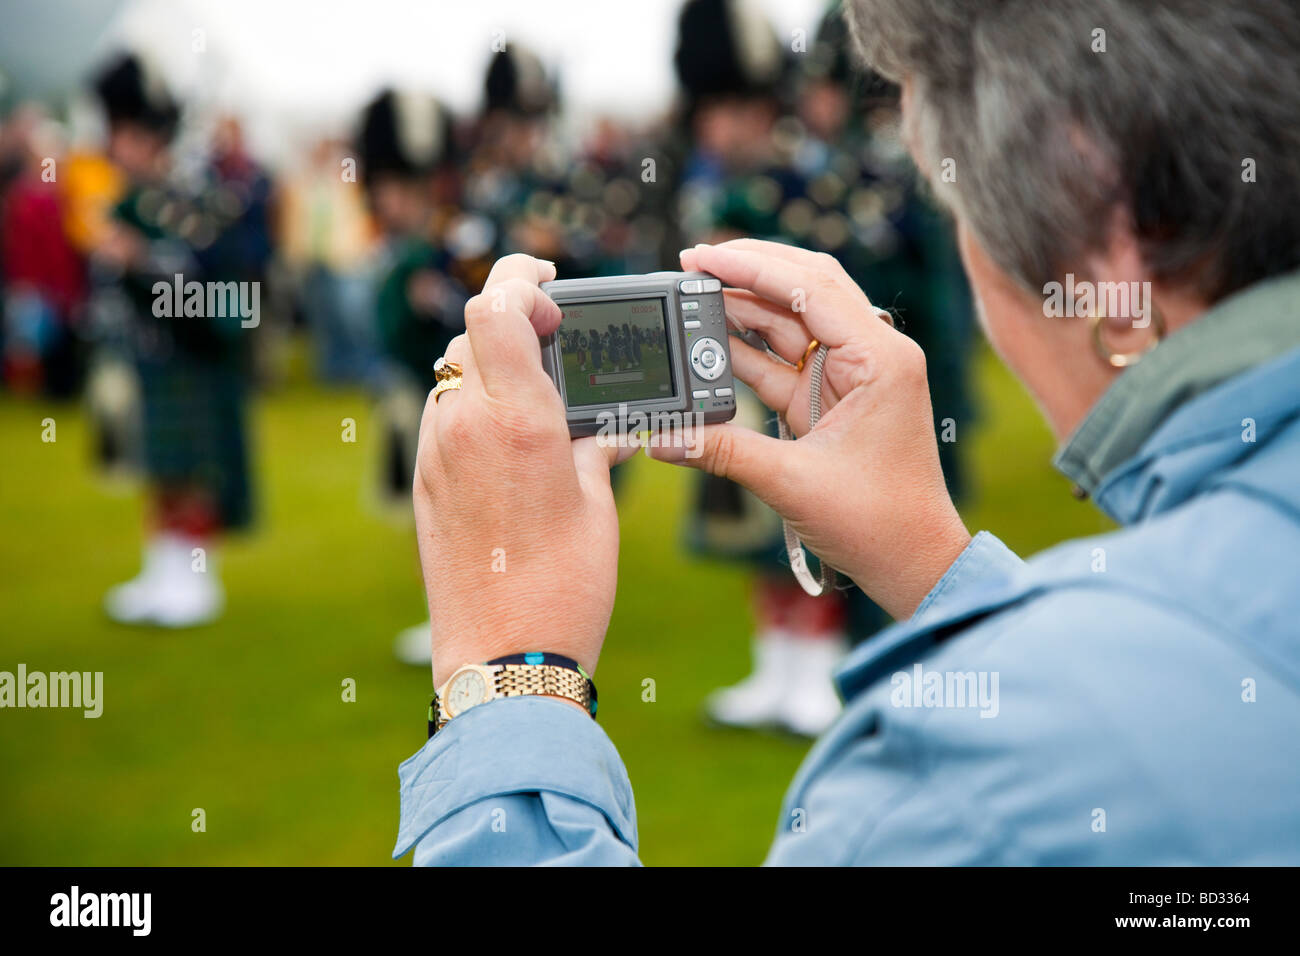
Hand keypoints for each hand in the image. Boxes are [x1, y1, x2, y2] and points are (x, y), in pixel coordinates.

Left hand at [413, 254, 628, 686]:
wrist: (504, 654)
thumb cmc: (563, 585)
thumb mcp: (597, 501)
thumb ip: (596, 443)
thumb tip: (608, 422)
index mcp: (517, 419)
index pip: (496, 304)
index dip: (519, 277)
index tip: (546, 281)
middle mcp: (464, 426)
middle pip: (474, 334)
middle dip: (514, 324)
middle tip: (557, 342)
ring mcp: (436, 454)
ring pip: (456, 375)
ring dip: (494, 369)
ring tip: (541, 400)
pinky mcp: (424, 483)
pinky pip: (446, 418)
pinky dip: (477, 409)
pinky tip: (514, 442)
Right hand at [652, 239, 970, 619]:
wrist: (911, 563)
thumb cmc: (878, 523)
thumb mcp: (792, 483)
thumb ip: (721, 452)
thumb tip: (660, 436)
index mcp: (881, 359)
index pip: (812, 287)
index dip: (753, 267)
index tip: (702, 256)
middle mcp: (872, 354)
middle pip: (804, 286)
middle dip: (748, 271)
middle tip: (692, 260)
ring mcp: (850, 374)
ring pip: (791, 319)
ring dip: (742, 308)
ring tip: (689, 297)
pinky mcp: (829, 398)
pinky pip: (782, 359)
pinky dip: (745, 350)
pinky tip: (706, 341)